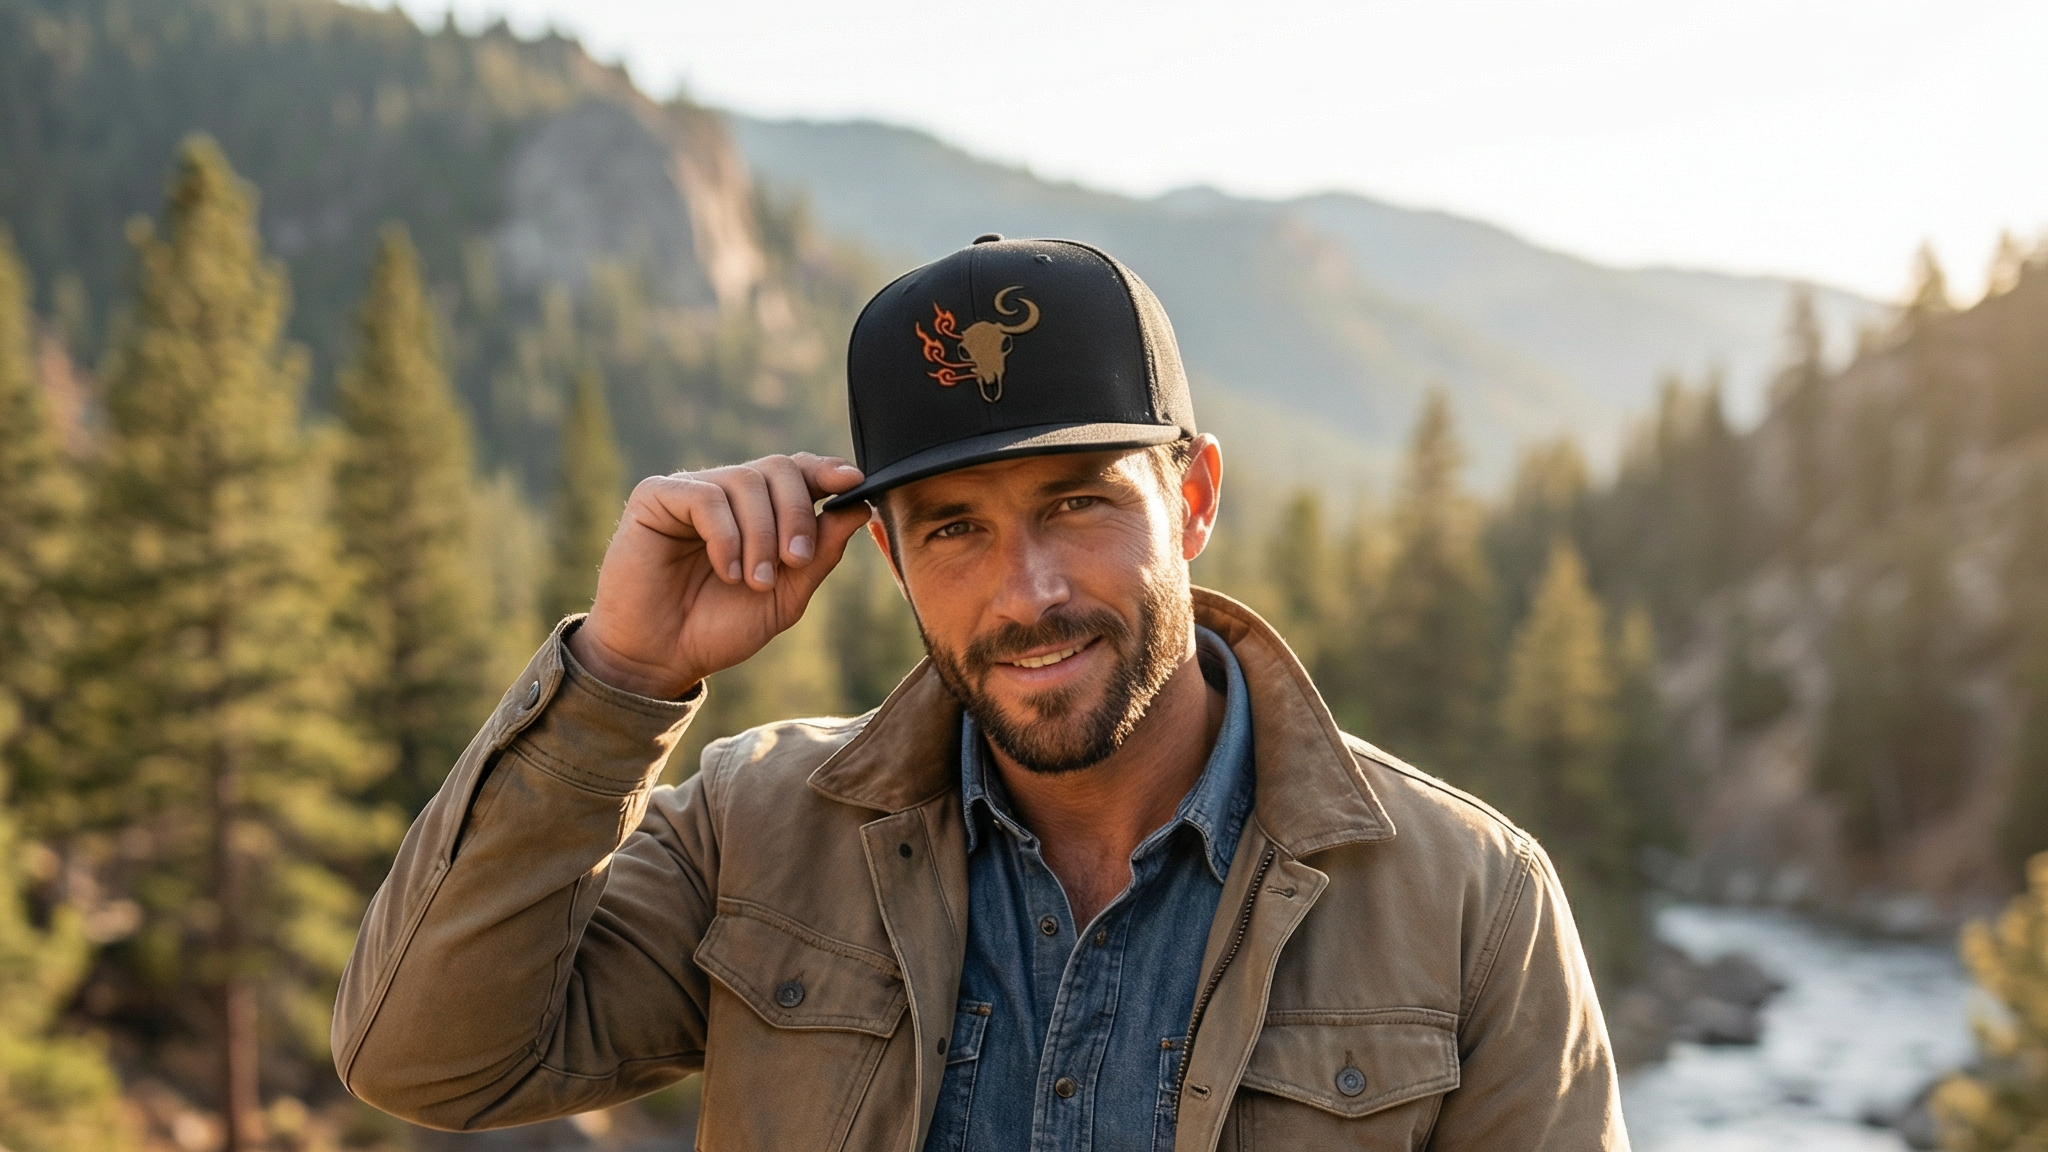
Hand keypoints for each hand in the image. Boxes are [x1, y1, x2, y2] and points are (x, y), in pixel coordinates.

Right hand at [567, 453, 869, 698]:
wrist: (661, 658)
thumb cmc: (719, 628)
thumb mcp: (786, 596)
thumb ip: (821, 552)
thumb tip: (860, 507)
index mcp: (760, 511)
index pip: (798, 471)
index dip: (827, 470)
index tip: (853, 481)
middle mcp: (727, 493)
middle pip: (779, 468)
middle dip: (797, 514)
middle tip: (795, 562)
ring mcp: (692, 490)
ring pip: (746, 481)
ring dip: (761, 535)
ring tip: (755, 581)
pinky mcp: (656, 497)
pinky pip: (706, 496)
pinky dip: (726, 536)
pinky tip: (726, 571)